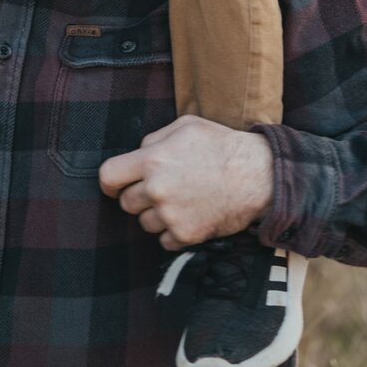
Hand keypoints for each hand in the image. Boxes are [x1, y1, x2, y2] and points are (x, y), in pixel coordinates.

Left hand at [98, 116, 273, 250]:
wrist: (257, 175)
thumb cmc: (221, 145)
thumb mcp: (185, 126)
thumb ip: (154, 139)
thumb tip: (138, 153)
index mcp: (152, 160)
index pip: (108, 177)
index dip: (110, 183)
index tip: (116, 186)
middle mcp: (157, 190)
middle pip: (126, 203)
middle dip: (138, 196)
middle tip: (161, 188)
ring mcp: (171, 215)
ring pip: (144, 223)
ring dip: (156, 215)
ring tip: (180, 200)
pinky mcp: (186, 235)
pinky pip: (164, 240)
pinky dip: (173, 232)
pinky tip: (189, 215)